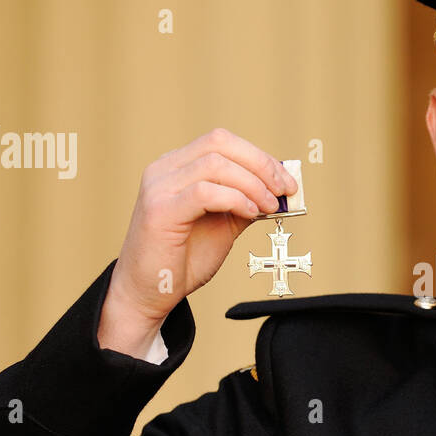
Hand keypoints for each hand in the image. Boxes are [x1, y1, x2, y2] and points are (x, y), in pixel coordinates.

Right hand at [97, 128, 296, 357]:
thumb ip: (246, 202)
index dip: (259, 156)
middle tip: (284, 190)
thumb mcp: (224, 224)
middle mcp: (164, 169)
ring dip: (252, 184)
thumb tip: (279, 189)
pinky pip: (204, 191)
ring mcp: (158, 187)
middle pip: (220, 143)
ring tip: (269, 207)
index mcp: (177, 166)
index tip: (286, 180)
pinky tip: (250, 214)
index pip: (222, 142)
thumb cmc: (183, 259)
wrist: (149, 293)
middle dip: (260, 164)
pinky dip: (234, 199)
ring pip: (215, 164)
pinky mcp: (159, 211)